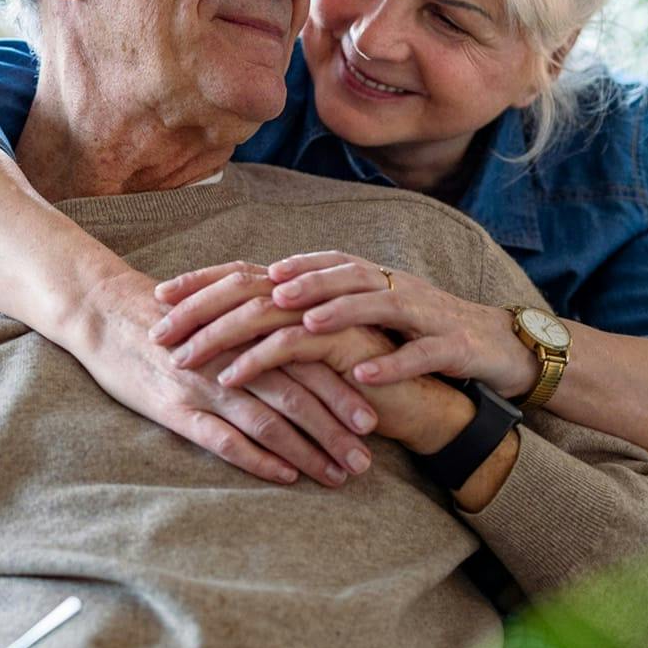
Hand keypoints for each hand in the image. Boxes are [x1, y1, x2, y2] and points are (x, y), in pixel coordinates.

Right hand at [72, 267, 378, 486]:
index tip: (377, 421)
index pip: (311, 362)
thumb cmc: (169, 313)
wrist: (102, 309)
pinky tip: (286, 476)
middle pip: (300, 395)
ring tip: (338, 475)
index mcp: (251, 326)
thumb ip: (261, 325)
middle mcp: (236, 354)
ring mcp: (206, 381)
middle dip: (338, 430)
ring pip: (270, 420)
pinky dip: (259, 459)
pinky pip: (224, 438)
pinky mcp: (176, 407)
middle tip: (367, 460)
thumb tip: (309, 348)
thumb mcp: (220, 307)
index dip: (345, 392)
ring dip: (309, 451)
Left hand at [187, 251, 537, 397]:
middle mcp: (368, 282)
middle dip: (230, 313)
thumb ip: (294, 316)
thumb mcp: (342, 325)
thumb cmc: (404, 340)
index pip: (263, 271)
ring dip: (308, 324)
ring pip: (353, 306)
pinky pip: (412, 351)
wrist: (487, 346)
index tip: (159, 296)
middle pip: (291, 287)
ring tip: (260, 344)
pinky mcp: (442, 339)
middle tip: (182, 338)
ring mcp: (407, 307)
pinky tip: (359, 376)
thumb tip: (230, 318)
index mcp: (338, 277)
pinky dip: (385, 362)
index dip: (210, 280)